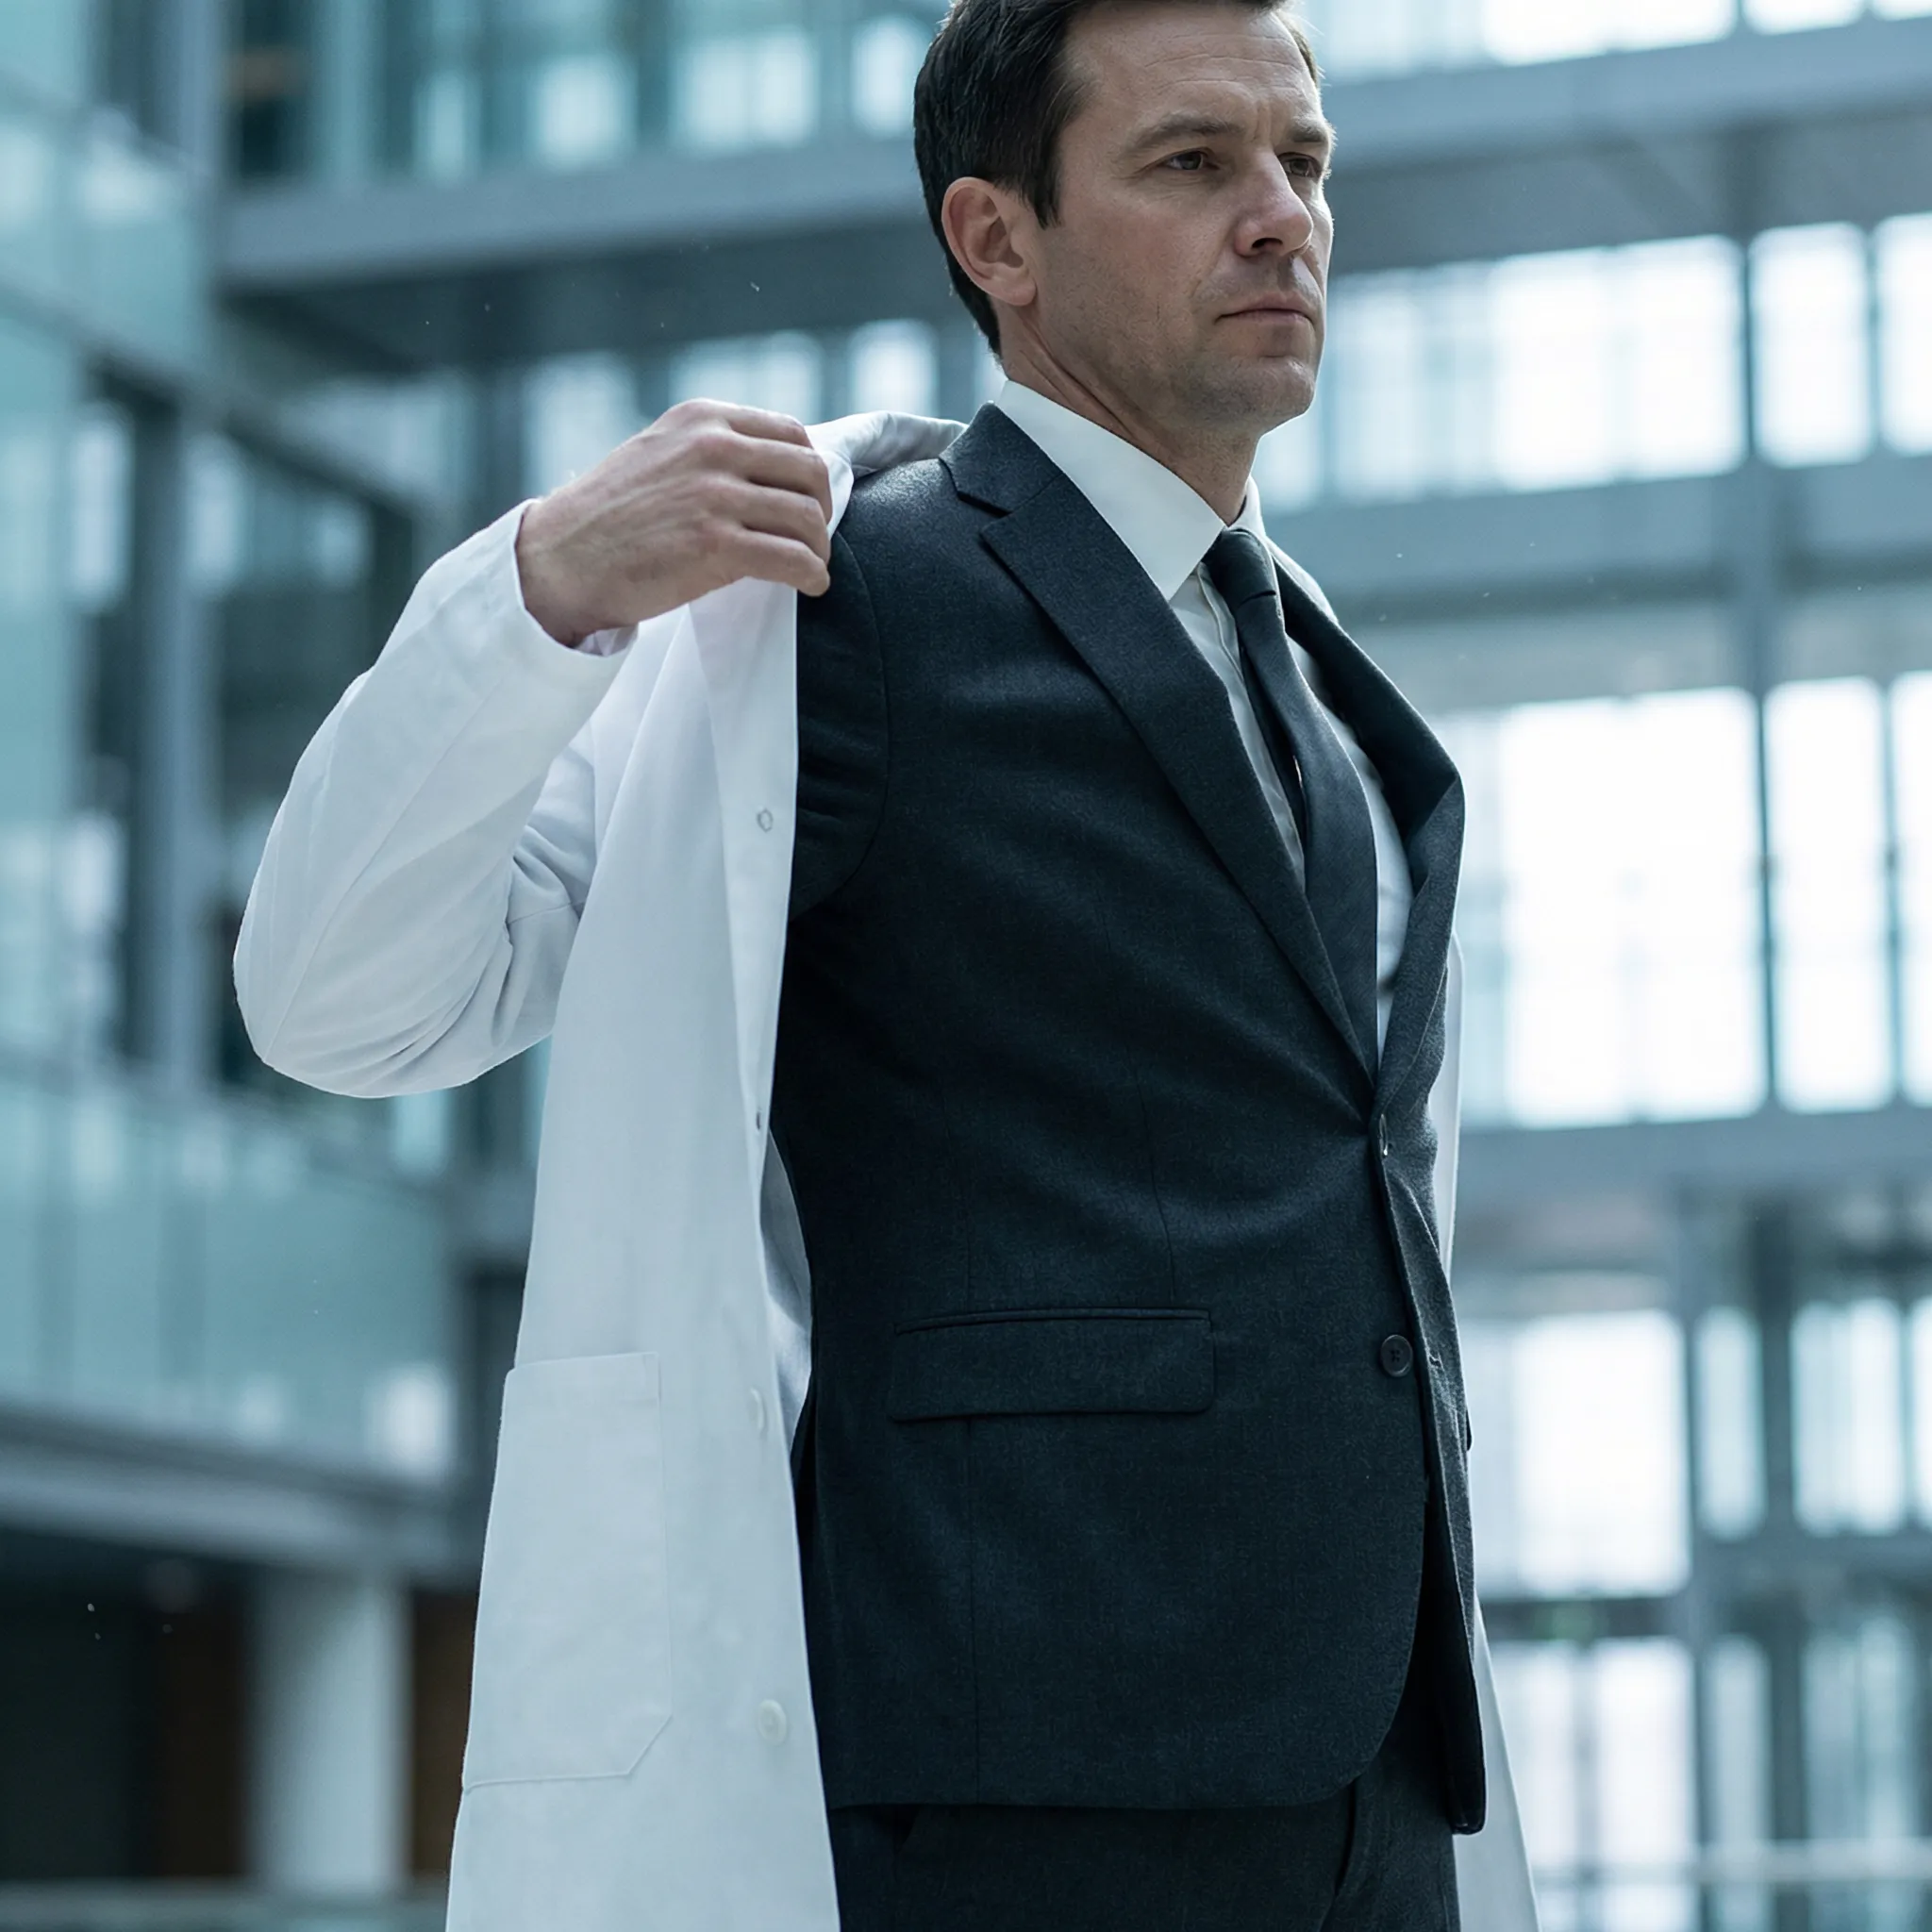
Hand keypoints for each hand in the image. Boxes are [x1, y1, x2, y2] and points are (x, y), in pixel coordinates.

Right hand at [515, 398, 833, 644]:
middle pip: (810, 472)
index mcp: (703, 419)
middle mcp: (713, 448)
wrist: (563, 558)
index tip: (806, 500)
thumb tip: (770, 469)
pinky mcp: (715, 545)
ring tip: (810, 565)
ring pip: (806, 517)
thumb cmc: (611, 515)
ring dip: (818, 547)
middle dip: (822, 509)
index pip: (791, 434)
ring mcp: (715, 496)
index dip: (809, 473)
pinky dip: (812, 574)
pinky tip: (810, 585)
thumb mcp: (660, 454)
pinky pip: (792, 558)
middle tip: (814, 537)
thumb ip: (710, 450)